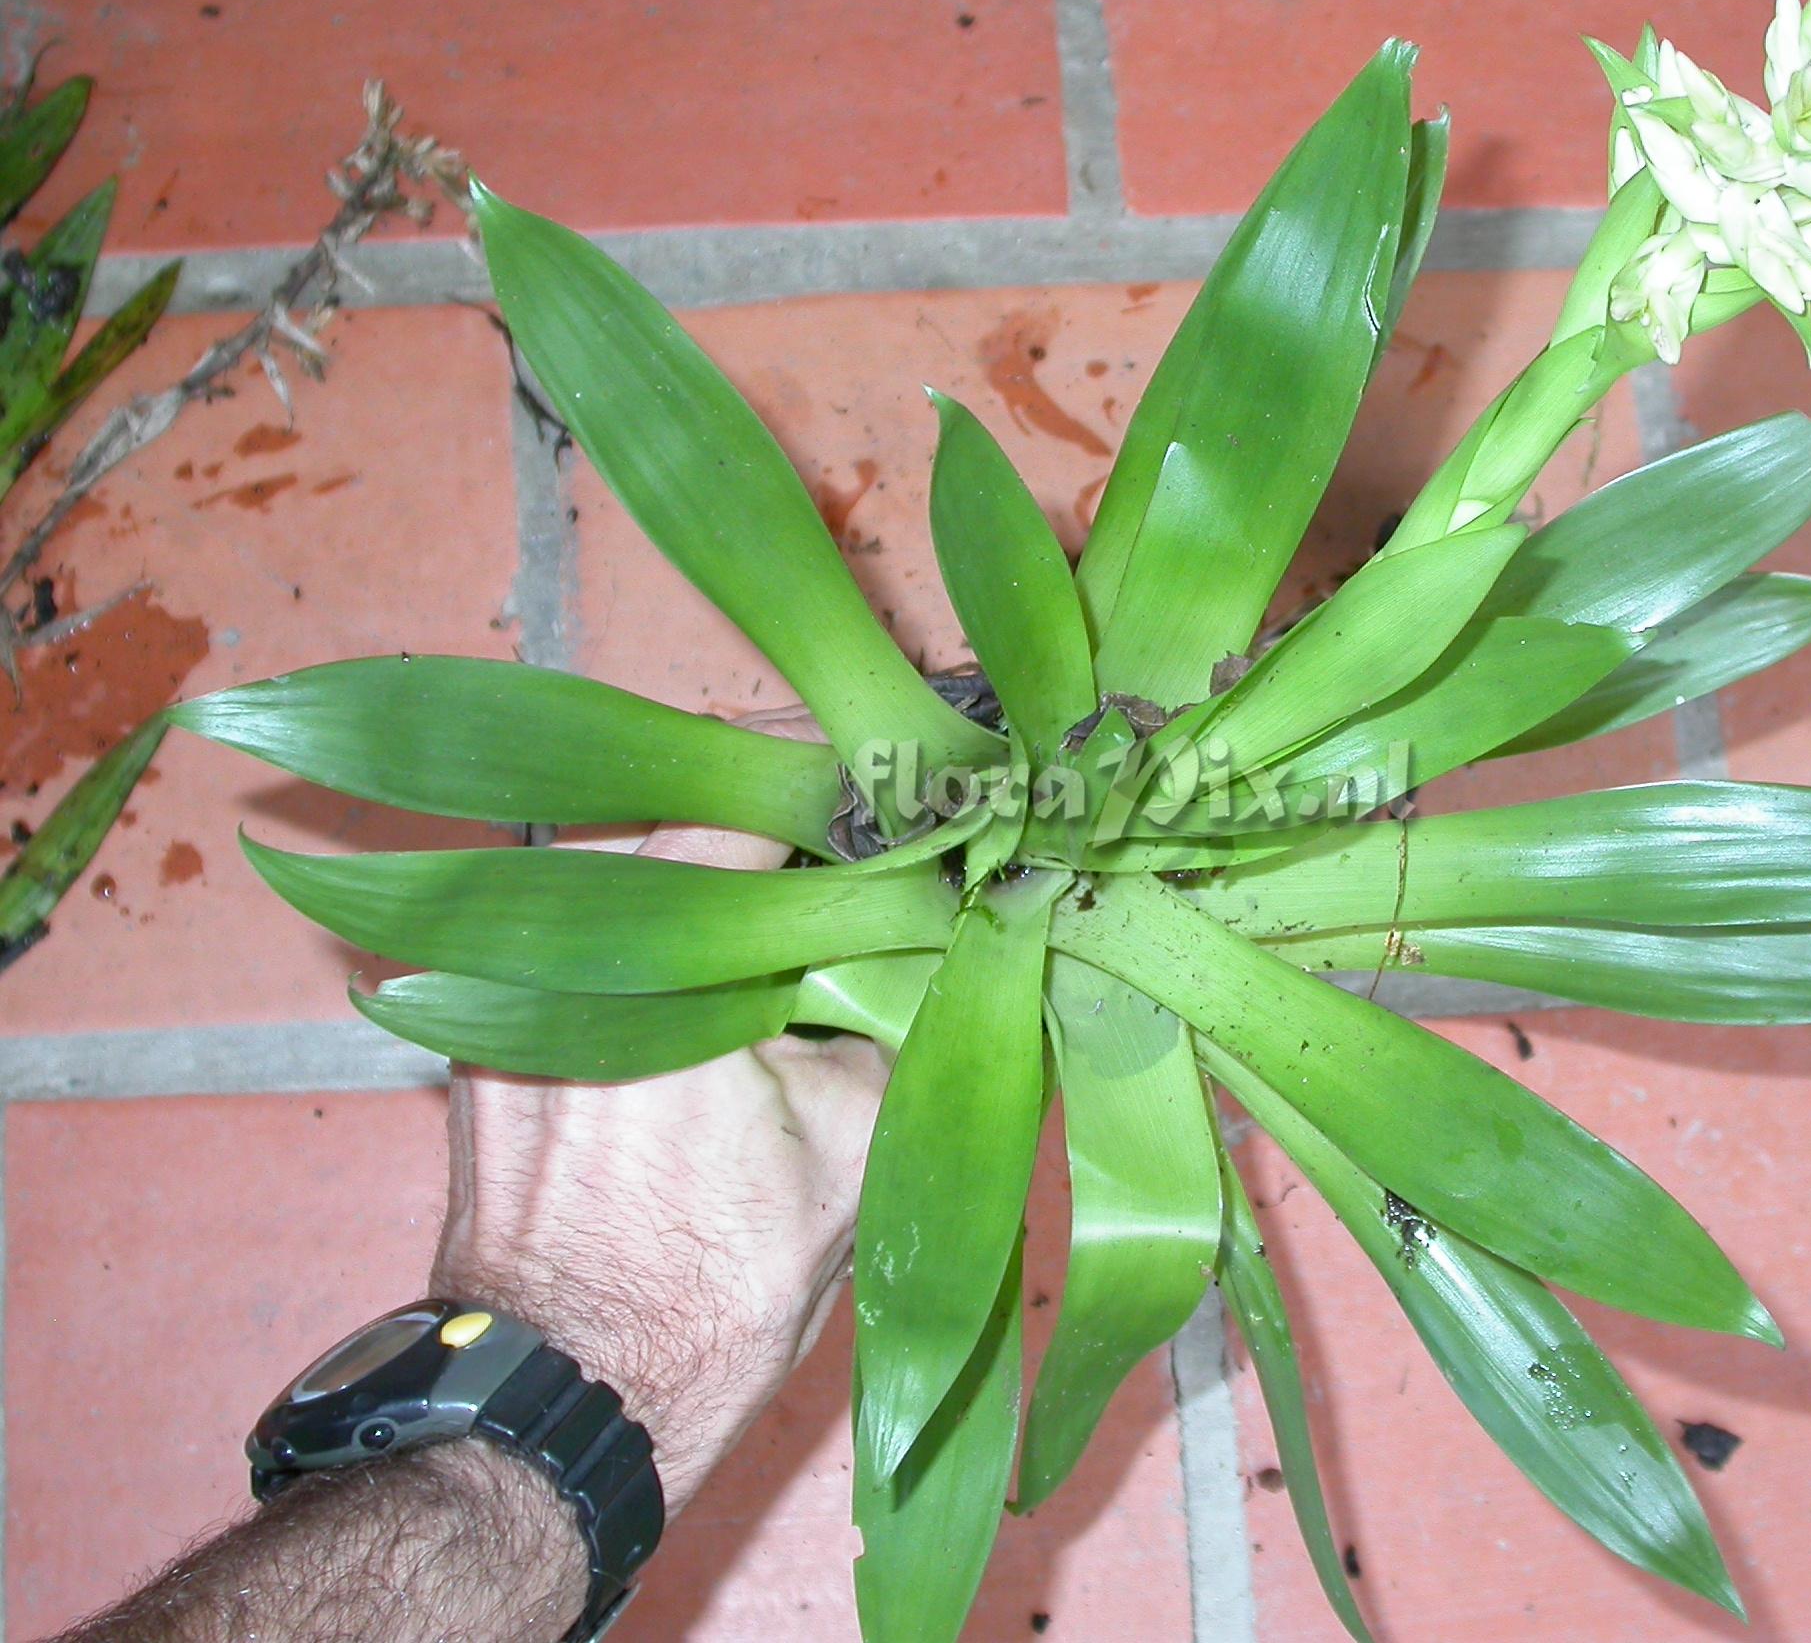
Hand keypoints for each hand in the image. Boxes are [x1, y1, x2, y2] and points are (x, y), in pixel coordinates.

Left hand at [429, 709, 886, 1512]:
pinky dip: (657, 962)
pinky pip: (587, 961)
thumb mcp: (857, 1142)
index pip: (742, 796)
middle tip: (865, 858)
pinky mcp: (484, 1046)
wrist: (570, 1403)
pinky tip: (726, 999)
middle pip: (678, 837)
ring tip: (804, 929)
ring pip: (631, 899)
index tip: (899, 790)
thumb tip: (949, 938)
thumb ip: (904, 1012)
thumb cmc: (711, 1283)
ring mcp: (499, 995)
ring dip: (715, 902)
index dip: (832, 785)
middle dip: (775, 840)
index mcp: (639, 950)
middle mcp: (544, 948)